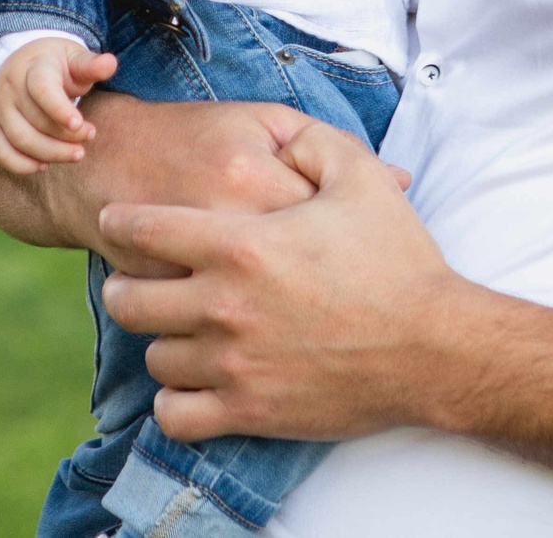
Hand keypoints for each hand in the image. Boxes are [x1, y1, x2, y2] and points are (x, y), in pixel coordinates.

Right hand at [0, 38, 118, 173]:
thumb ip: (91, 64)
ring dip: (51, 152)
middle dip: (66, 135)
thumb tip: (110, 64)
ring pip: (20, 139)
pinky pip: (1, 153)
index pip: (41, 89)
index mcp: (33, 67)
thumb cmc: (54, 64)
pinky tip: (45, 164)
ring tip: (77, 154)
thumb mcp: (73, 57)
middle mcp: (10, 88)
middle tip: (90, 135)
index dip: (60, 109)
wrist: (18, 63)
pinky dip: (22, 165)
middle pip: (35, 119)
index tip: (80, 124)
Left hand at [97, 119, 474, 442]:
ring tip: (182, 329)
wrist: (435, 348)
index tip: (117, 221)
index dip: (120, 221)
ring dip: (161, 339)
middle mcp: (224, 306)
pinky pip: (175, 415)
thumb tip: (278, 137)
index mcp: (240, 244)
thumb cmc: (399, 260)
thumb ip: (312, 143)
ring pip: (152, 356)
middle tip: (140, 280)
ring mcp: (233, 364)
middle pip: (127, 299)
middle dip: (125, 284)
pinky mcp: (249, 411)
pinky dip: (175, 400)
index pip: (143, 229)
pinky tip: (195, 381)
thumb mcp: (361, 178)